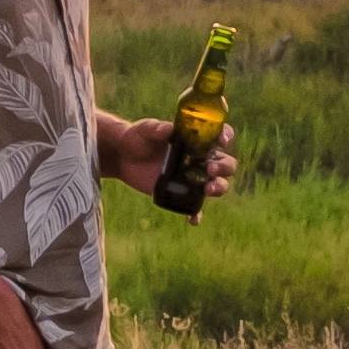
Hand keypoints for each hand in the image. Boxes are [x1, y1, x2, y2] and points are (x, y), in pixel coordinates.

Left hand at [102, 116, 240, 202]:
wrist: (123, 157)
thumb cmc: (137, 137)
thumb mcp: (144, 130)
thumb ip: (155, 128)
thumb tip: (168, 129)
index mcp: (195, 139)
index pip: (218, 135)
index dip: (225, 136)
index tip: (222, 141)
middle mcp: (199, 158)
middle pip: (225, 163)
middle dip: (224, 167)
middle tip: (210, 169)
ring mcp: (192, 177)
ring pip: (216, 184)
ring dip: (219, 187)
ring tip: (208, 190)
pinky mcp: (181, 193)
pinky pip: (194, 207)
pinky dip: (196, 214)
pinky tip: (192, 220)